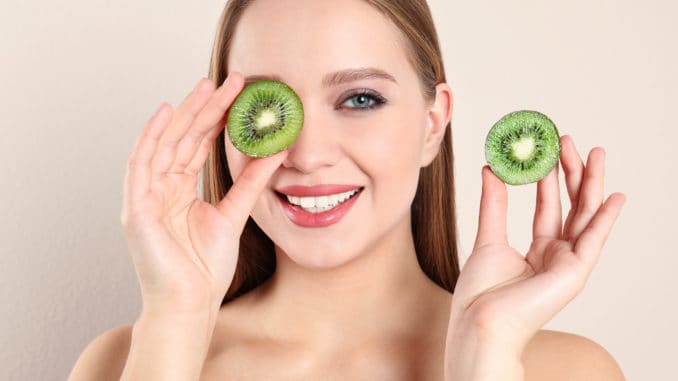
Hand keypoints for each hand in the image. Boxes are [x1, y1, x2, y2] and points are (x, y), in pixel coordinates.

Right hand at [120, 73, 287, 313]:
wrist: (191, 304)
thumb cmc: (205, 267)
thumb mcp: (234, 214)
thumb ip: (251, 183)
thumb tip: (275, 152)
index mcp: (180, 190)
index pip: (198, 145)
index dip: (216, 118)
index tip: (238, 95)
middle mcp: (161, 187)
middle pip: (183, 138)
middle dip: (205, 108)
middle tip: (229, 80)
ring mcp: (145, 196)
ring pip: (164, 144)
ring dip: (184, 114)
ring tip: (206, 87)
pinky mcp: (136, 208)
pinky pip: (140, 165)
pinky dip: (151, 137)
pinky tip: (167, 113)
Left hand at [444, 136, 625, 369]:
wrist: (479, 323)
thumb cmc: (480, 293)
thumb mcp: (487, 239)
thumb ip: (494, 205)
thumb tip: (490, 169)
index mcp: (537, 251)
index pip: (549, 207)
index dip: (550, 178)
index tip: (549, 149)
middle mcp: (556, 256)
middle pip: (572, 207)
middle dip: (573, 173)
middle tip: (570, 140)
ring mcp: (568, 265)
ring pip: (585, 217)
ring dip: (591, 185)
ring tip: (594, 153)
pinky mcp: (574, 274)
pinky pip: (592, 241)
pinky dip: (605, 219)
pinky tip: (614, 196)